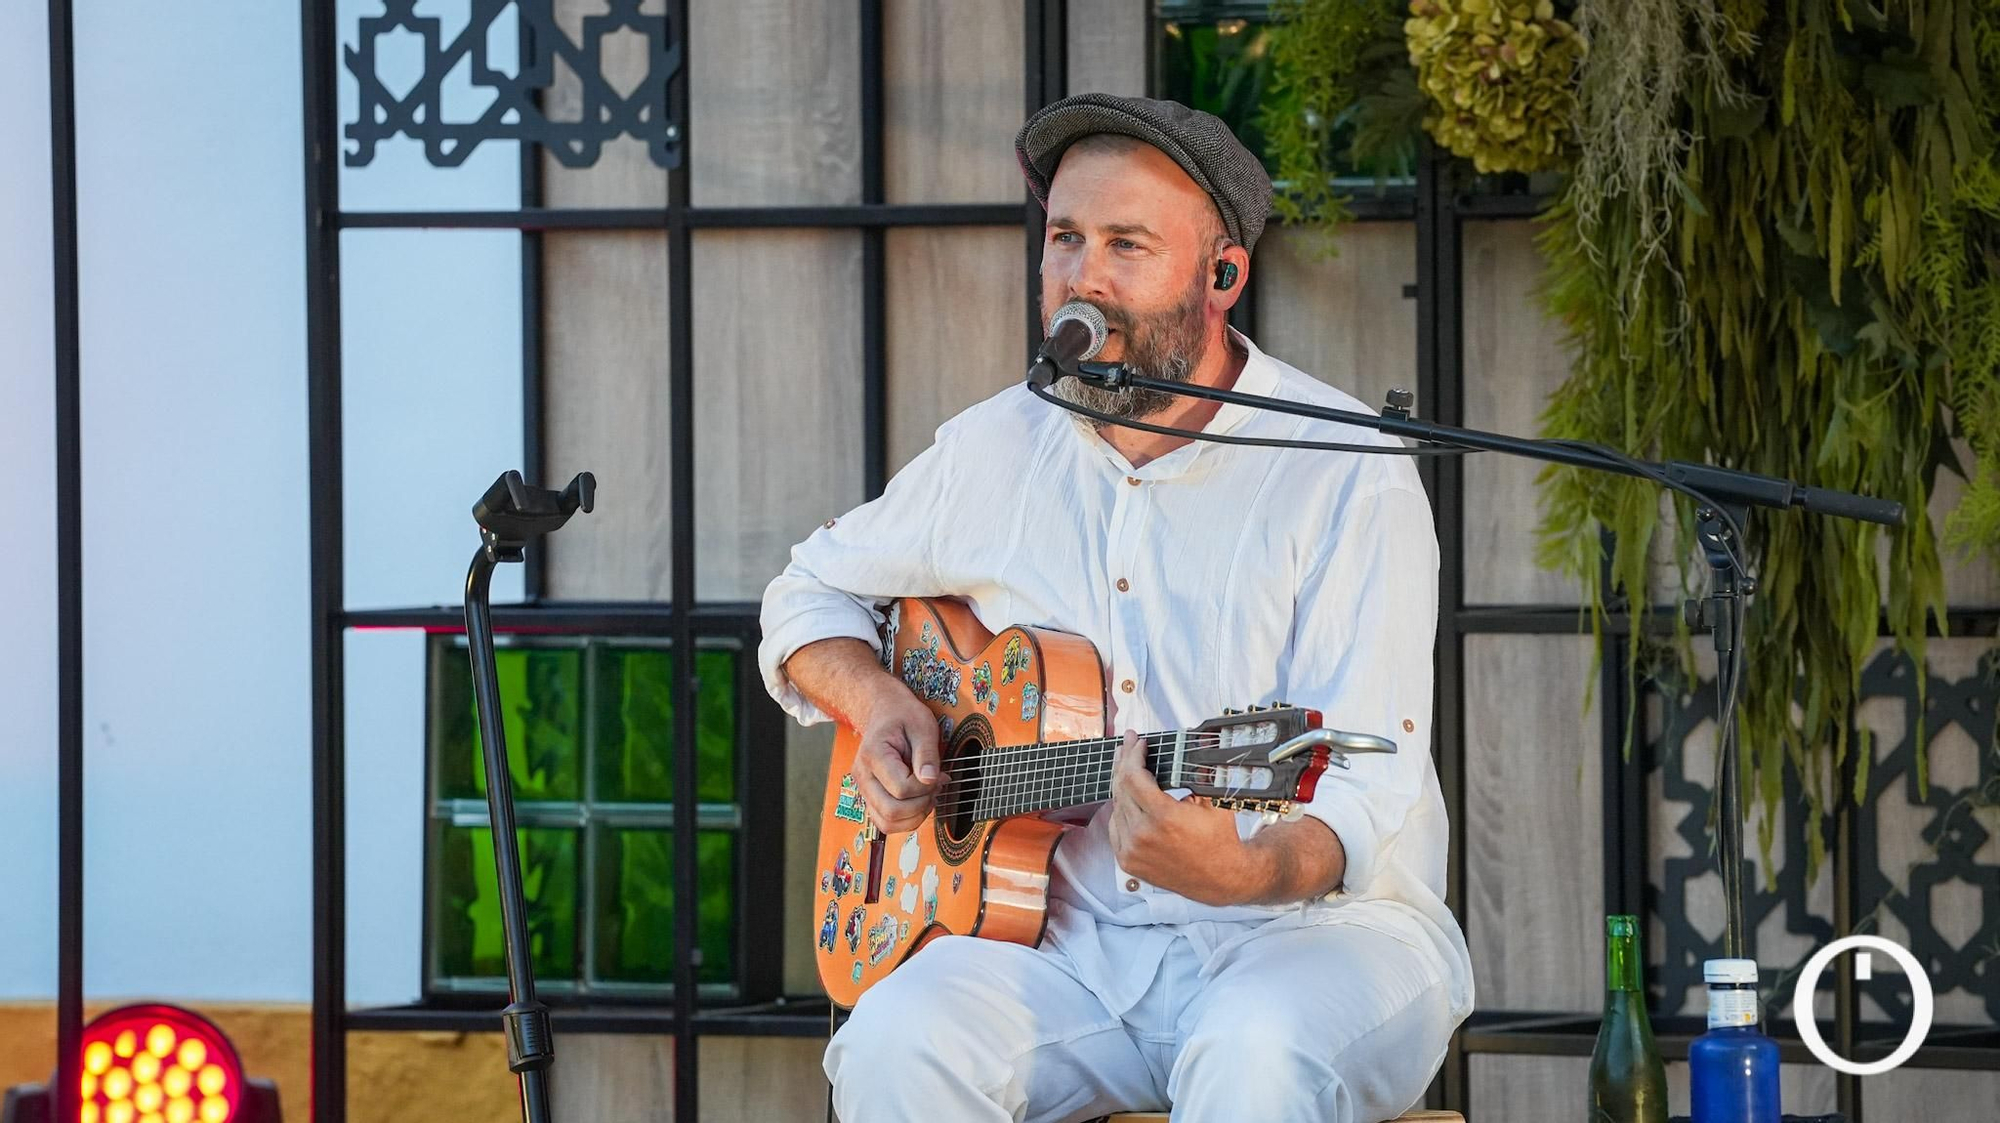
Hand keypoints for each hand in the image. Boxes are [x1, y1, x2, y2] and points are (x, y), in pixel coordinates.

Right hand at [849, 679, 942, 833]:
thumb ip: (927, 754)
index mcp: (873, 755)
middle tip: (935, 787)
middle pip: (891, 812)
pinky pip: (885, 822)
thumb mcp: (923, 726)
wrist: (886, 712)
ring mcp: (864, 789)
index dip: (925, 787)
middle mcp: (863, 776)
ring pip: (886, 824)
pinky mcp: (871, 798)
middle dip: (921, 805)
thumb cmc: (904, 716)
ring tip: (928, 795)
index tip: (938, 774)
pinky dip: (906, 820)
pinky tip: (919, 802)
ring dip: (914, 817)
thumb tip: (930, 780)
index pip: (900, 788)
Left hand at [1107, 730, 1254, 905]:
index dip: (1133, 755)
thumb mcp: (1212, 800)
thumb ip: (1194, 774)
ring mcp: (1132, 851)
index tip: (1138, 743)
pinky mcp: (1128, 862)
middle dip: (1123, 762)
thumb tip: (1187, 747)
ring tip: (1127, 769)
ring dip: (1121, 785)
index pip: (1134, 777)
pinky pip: (1115, 827)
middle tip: (1127, 747)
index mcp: (1164, 818)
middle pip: (1121, 788)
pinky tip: (1128, 798)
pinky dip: (1120, 810)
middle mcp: (1143, 835)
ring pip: (1115, 806)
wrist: (1221, 878)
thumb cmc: (1220, 839)